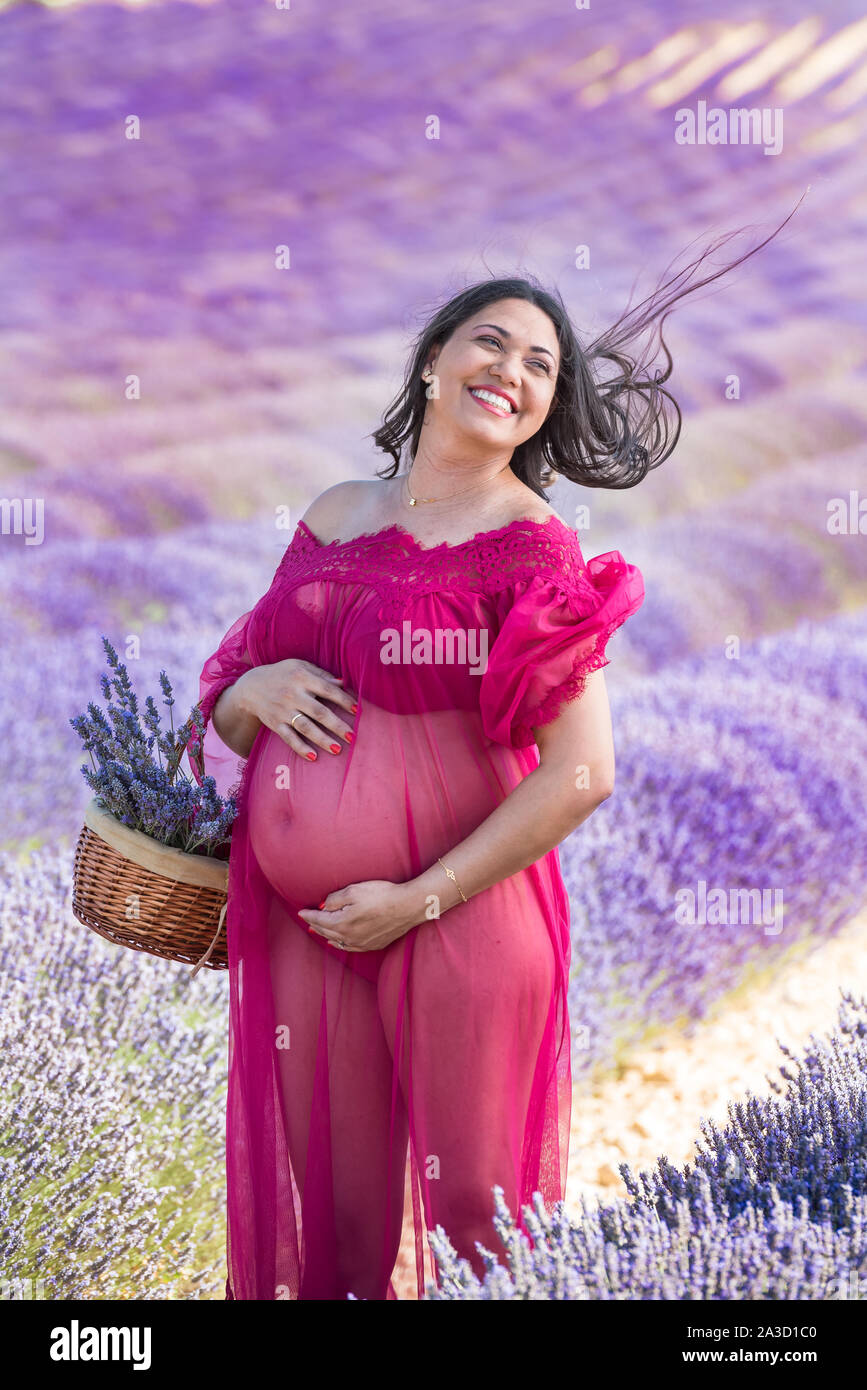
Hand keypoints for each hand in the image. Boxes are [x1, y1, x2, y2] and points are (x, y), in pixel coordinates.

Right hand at [238, 658, 356, 758]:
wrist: (251, 686)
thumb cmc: (282, 674)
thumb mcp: (300, 666)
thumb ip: (321, 674)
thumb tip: (344, 682)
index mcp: (302, 678)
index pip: (327, 690)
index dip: (343, 700)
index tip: (357, 710)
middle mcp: (293, 695)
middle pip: (319, 712)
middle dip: (336, 725)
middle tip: (353, 736)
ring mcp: (283, 711)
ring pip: (305, 727)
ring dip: (322, 739)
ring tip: (337, 749)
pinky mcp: (275, 724)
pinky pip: (288, 737)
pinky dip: (300, 748)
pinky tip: (313, 757)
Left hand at [297, 880, 421, 951]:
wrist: (407, 906)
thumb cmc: (382, 895)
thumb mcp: (354, 891)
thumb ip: (335, 899)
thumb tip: (324, 905)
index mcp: (342, 923)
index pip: (319, 919)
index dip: (309, 915)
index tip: (300, 912)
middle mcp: (349, 937)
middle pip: (326, 931)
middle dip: (314, 925)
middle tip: (306, 920)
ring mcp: (361, 943)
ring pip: (336, 940)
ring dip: (325, 935)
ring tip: (317, 930)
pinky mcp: (373, 944)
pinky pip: (349, 947)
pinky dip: (339, 944)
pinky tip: (336, 942)